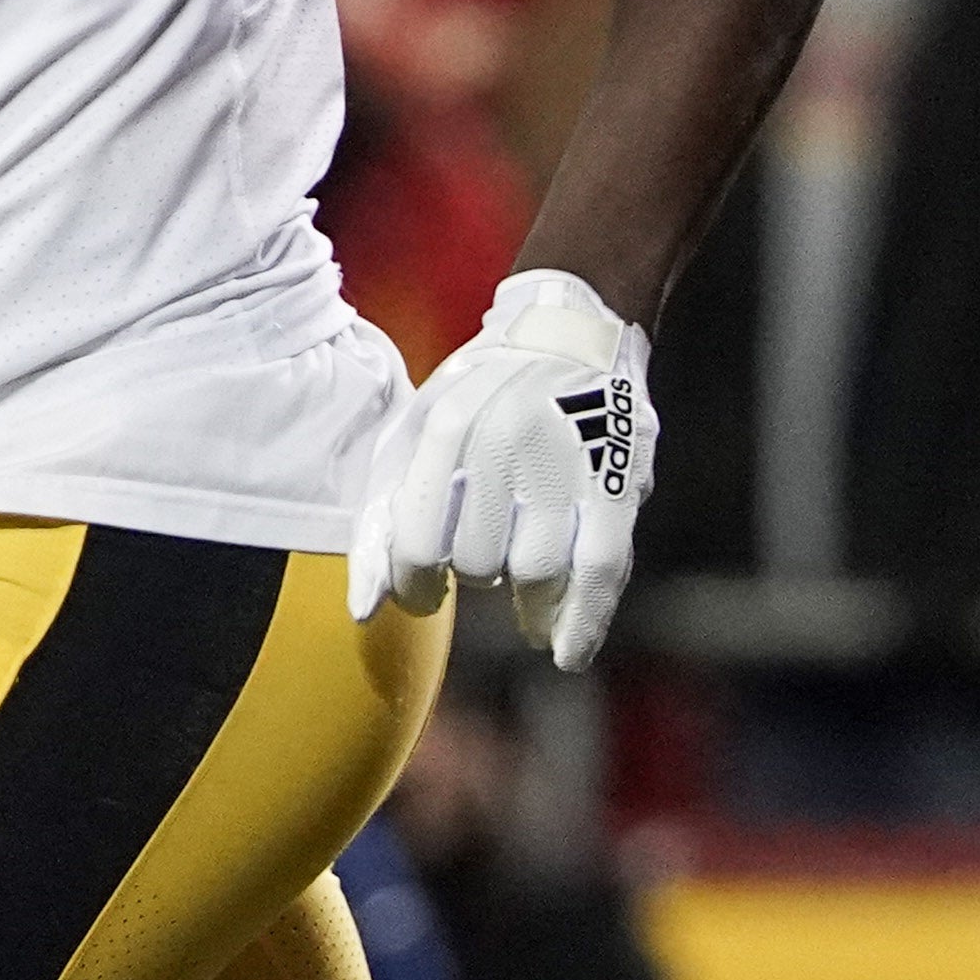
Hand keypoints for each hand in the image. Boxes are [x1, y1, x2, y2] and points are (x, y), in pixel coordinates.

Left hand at [347, 271, 654, 672]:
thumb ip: (383, 516)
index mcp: (443, 427)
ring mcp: (563, 462)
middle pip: (475, 563)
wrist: (568, 327)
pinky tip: (565, 651)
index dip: (411, 585)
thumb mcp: (413, 434)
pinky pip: (599, 570)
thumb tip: (363, 609)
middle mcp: (502, 443)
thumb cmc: (477, 395)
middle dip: (472, 578)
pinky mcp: (616, 482)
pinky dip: (582, 622)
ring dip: (525, 605)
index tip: (420, 593)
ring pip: (534, 574)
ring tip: (524, 602)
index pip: (414, 541)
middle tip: (481, 568)